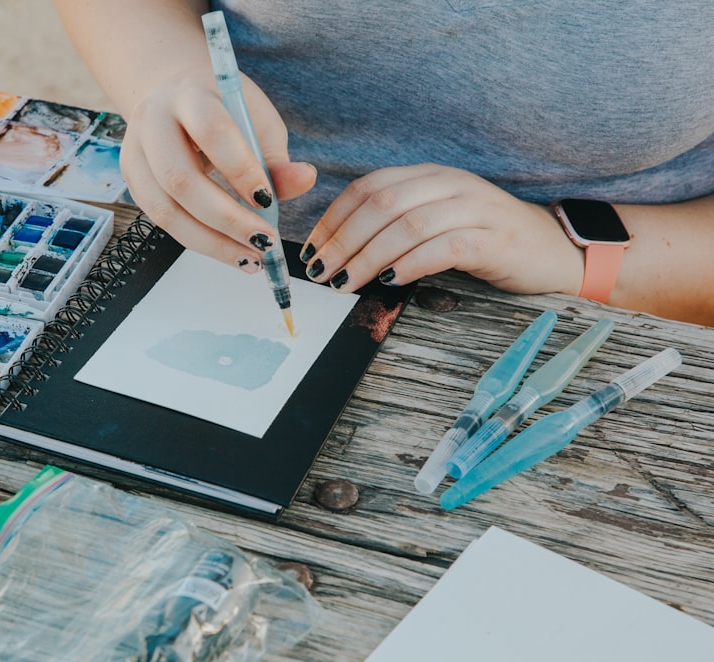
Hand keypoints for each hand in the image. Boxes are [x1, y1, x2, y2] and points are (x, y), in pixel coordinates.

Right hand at [120, 67, 316, 270]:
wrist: (175, 96)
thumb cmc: (223, 109)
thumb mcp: (257, 120)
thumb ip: (276, 156)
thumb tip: (304, 181)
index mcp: (189, 95)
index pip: (211, 131)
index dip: (240, 169)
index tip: (268, 200)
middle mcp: (152, 121)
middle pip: (179, 178)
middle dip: (226, 218)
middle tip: (264, 241)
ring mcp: (135, 153)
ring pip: (165, 209)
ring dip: (211, 242)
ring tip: (250, 259)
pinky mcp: (133, 182)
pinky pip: (162, 221)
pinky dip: (198, 242)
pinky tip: (229, 251)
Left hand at [300, 163, 583, 295]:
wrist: (553, 251)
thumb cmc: (486, 241)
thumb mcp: (438, 222)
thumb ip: (397, 225)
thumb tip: (340, 251)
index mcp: (430, 176)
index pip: (369, 187)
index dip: (334, 218)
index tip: (311, 249)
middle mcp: (450, 184)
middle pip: (382, 204)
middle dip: (343, 239)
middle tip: (320, 271)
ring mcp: (474, 208)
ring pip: (407, 225)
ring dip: (368, 256)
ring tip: (345, 282)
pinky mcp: (493, 238)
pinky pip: (443, 246)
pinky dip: (411, 263)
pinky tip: (390, 281)